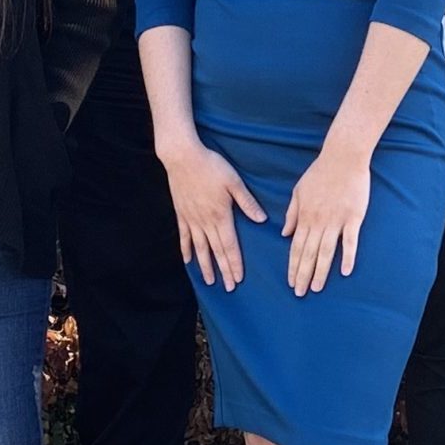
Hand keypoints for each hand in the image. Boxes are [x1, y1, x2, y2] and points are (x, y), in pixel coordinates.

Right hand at [160, 142, 264, 290]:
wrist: (183, 157)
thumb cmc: (211, 166)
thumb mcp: (234, 181)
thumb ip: (247, 202)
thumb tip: (262, 219)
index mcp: (221, 215)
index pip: (229, 245)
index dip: (234, 263)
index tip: (238, 278)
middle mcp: (205, 222)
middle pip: (216, 251)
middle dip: (223, 270)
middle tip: (229, 288)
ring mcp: (192, 219)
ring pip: (200, 248)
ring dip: (205, 266)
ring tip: (210, 281)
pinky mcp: (181, 214)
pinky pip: (184, 237)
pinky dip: (186, 250)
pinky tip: (188, 261)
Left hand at [280, 150, 369, 296]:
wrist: (343, 157)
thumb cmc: (320, 172)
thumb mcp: (299, 191)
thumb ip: (292, 214)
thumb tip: (284, 234)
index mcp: (304, 216)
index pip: (296, 247)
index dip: (293, 266)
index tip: (291, 281)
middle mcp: (318, 221)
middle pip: (309, 253)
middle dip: (303, 274)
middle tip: (300, 293)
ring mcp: (336, 220)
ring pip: (326, 251)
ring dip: (320, 271)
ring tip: (317, 288)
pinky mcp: (353, 217)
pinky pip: (350, 241)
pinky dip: (348, 257)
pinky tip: (345, 272)